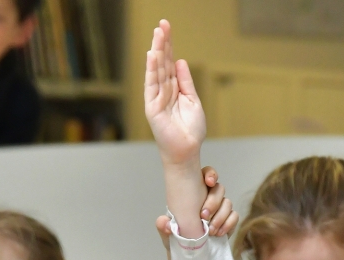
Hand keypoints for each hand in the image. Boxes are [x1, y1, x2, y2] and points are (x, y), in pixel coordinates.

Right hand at [144, 20, 204, 168]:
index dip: (169, 45)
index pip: (169, 62)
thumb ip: (185, 81)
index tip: (167, 28)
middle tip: (162, 24)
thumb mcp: (192, 100)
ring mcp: (156, 98)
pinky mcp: (152, 107)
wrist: (187, 151)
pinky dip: (152, 70)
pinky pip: (151, 85)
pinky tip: (152, 55)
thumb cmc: (190, 130)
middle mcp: (162, 91)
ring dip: (156, 51)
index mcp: (173, 88)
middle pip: (162, 62)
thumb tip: (179, 61)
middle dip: (162, 43)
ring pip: (156, 70)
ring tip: (158, 33)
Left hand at [155, 166, 239, 246]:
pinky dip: (228, 224)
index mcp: (194, 194)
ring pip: (228, 202)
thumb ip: (163, 227)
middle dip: (213, 201)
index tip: (208, 182)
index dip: (210, 174)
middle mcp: (210, 198)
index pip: (206, 175)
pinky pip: (234, 216)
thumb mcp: (167, 234)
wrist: (190, 257)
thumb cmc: (178, 241)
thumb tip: (164, 221)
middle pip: (219, 189)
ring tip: (210, 230)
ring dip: (220, 216)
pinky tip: (218, 233)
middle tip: (203, 216)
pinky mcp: (229, 221)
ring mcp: (221, 209)